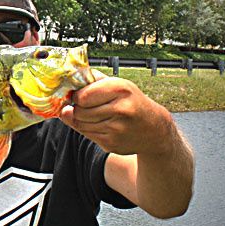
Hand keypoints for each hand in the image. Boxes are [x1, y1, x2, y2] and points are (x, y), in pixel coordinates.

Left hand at [59, 70, 174, 156]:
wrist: (154, 129)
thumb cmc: (132, 103)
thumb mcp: (119, 85)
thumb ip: (94, 81)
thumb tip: (70, 81)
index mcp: (120, 90)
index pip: (82, 96)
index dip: (76, 96)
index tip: (79, 95)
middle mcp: (120, 109)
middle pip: (79, 111)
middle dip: (76, 108)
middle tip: (83, 106)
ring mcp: (116, 129)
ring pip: (80, 124)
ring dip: (80, 119)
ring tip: (92, 114)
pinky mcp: (111, 144)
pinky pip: (87, 135)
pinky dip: (88, 129)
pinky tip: (100, 125)